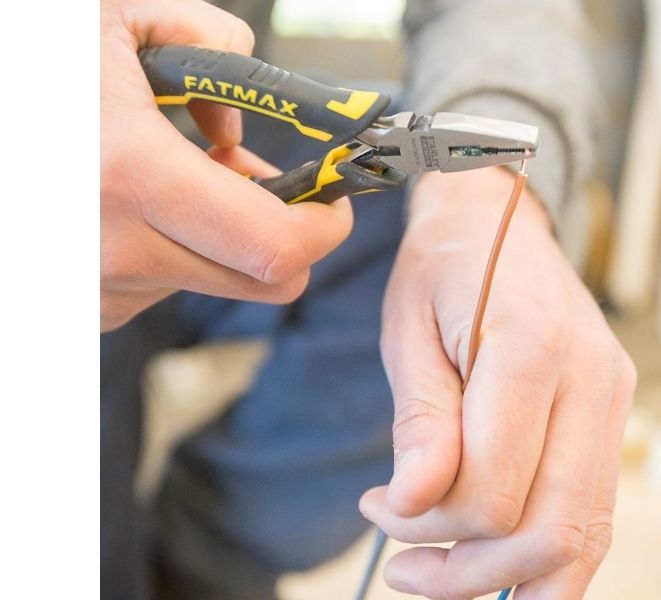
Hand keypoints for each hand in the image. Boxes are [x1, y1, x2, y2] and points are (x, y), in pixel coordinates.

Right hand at [100, 0, 351, 331]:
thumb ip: (209, 44)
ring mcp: (94, 287)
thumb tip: (239, 119)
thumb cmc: (25, 61)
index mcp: (128, 176)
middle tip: (272, 186)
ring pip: (211, 279)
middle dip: (284, 234)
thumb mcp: (116, 15)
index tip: (331, 200)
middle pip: (262, 283)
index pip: (274, 248)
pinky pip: (163, 285)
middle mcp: (111, 249)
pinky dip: (173, 247)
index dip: (323, 227)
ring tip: (175, 174)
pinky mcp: (82, 304)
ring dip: (218, 233)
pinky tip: (138, 203)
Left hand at [360, 167, 635, 598]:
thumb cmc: (441, 270)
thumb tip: (414, 505)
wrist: (495, 221)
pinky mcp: (612, 415)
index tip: (375, 504)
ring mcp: (612, 400)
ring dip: (507, 578)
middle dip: (464, 569)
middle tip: (402, 566)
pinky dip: (546, 557)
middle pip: (545, 529)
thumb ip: (421, 421)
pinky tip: (494, 561)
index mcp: (532, 349)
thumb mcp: (407, 333)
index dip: (426, 520)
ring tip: (437, 574)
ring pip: (582, 537)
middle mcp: (590, 380)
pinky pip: (593, 515)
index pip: (491, 487)